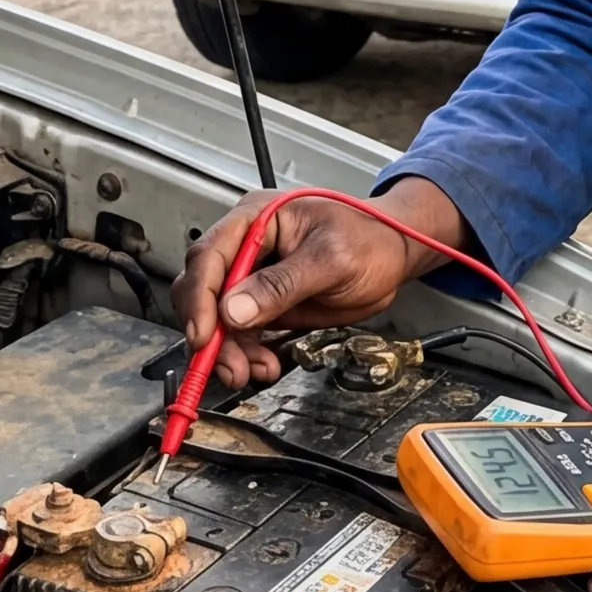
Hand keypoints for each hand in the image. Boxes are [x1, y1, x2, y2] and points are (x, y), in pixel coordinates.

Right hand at [172, 178, 469, 388]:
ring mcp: (253, 275)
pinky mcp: (263, 302)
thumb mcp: (331, 259)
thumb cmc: (370, 239)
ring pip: (219, 319)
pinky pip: (241, 333)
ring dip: (229, 351)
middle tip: (229, 366)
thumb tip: (234, 310)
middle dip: (211, 333)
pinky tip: (263, 366)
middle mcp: (246, 245)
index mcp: (256, 219)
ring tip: (253, 371)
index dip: (199, 297)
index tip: (203, 335)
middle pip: (205, 290)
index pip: (209, 256)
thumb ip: (282, 284)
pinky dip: (246, 354)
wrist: (392, 255)